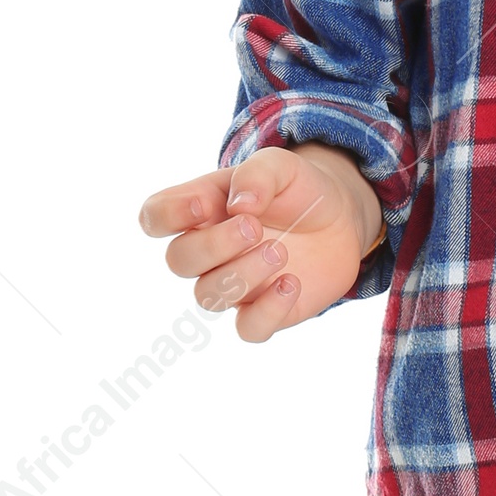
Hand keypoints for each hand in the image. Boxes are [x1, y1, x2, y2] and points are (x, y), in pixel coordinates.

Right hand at [137, 141, 383, 343]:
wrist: (340, 218)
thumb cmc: (297, 189)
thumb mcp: (282, 166)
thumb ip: (257, 174)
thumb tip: (239, 205)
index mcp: (200, 209)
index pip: (155, 217)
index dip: (167, 215)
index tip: (203, 205)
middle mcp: (208, 252)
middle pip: (178, 261)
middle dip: (214, 246)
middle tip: (254, 227)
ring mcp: (233, 285)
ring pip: (209, 297)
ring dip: (242, 275)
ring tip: (280, 252)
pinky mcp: (262, 311)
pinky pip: (248, 329)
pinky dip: (268, 311)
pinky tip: (291, 284)